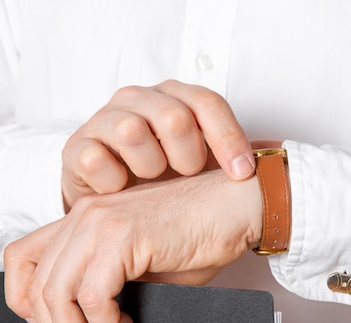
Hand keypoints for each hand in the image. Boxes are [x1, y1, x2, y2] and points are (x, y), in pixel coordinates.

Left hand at [4, 170, 261, 322]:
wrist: (237, 206)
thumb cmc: (198, 234)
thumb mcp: (141, 261)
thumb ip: (107, 282)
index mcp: (83, 218)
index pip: (20, 260)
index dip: (27, 304)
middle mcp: (83, 216)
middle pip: (34, 286)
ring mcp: (100, 223)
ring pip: (55, 295)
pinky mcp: (124, 237)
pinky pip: (91, 295)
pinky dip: (105, 322)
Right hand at [62, 80, 254, 209]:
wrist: (113, 197)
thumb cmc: (163, 179)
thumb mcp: (201, 165)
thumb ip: (230, 159)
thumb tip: (273, 165)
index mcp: (174, 97)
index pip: (208, 103)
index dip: (229, 139)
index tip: (241, 174)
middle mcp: (140, 99)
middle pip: (175, 117)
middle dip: (188, 156)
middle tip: (186, 177)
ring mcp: (106, 119)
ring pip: (133, 132)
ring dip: (150, 167)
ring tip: (151, 182)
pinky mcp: (77, 146)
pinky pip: (96, 158)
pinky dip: (115, 181)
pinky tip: (122, 190)